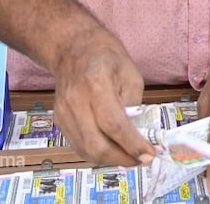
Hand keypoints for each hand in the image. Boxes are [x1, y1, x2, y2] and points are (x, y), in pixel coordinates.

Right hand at [52, 28, 155, 167]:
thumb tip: (139, 133)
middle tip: (142, 160)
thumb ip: (135, 105)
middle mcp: (75, 103)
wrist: (72, 49)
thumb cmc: (106, 57)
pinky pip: (79, 146)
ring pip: (86, 150)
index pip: (114, 125)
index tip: (150, 155)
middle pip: (96, 144)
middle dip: (122, 158)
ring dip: (111, 160)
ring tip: (131, 157)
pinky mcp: (59, 121)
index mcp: (96, 86)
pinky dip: (97, 153)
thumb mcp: (131, 74)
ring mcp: (63, 114)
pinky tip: (114, 150)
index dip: (132, 145)